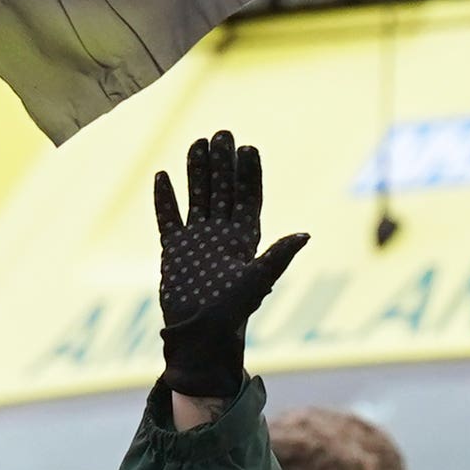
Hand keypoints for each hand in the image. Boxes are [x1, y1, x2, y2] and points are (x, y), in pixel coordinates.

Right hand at [153, 130, 307, 405]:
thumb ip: (278, 256)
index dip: (249, 174)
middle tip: (222, 133)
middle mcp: (221, 234)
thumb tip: (306, 234)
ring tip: (196, 143)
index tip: (249, 148)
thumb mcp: (257, 281)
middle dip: (223, 163)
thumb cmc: (232, 313)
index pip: (248, 198)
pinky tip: (163, 176)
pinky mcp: (174, 249)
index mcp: (244, 239)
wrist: (199, 335)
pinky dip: (166, 199)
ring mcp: (196, 240)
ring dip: (197, 172)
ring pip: (197, 197)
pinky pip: (169, 218)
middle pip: (223, 190)